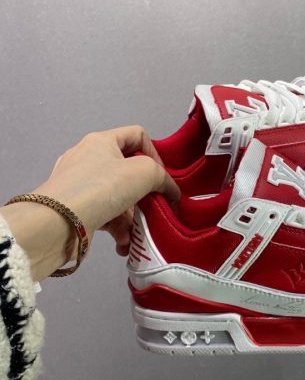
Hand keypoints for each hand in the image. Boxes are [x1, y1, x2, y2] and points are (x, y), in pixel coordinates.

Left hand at [1, 126, 179, 280]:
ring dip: (133, 218)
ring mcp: (79, 185)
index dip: (155, 154)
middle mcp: (88, 159)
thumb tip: (170, 192)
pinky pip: (105, 215)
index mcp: (101, 141)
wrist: (58, 223)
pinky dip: (118, 229)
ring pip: (119, 198)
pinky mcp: (75, 209)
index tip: (161, 177)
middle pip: (129, 172)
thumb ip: (163, 178)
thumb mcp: (145, 172)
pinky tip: (124, 244)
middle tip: (155, 208)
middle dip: (145, 194)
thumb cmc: (102, 187)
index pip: (137, 135)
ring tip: (139, 234)